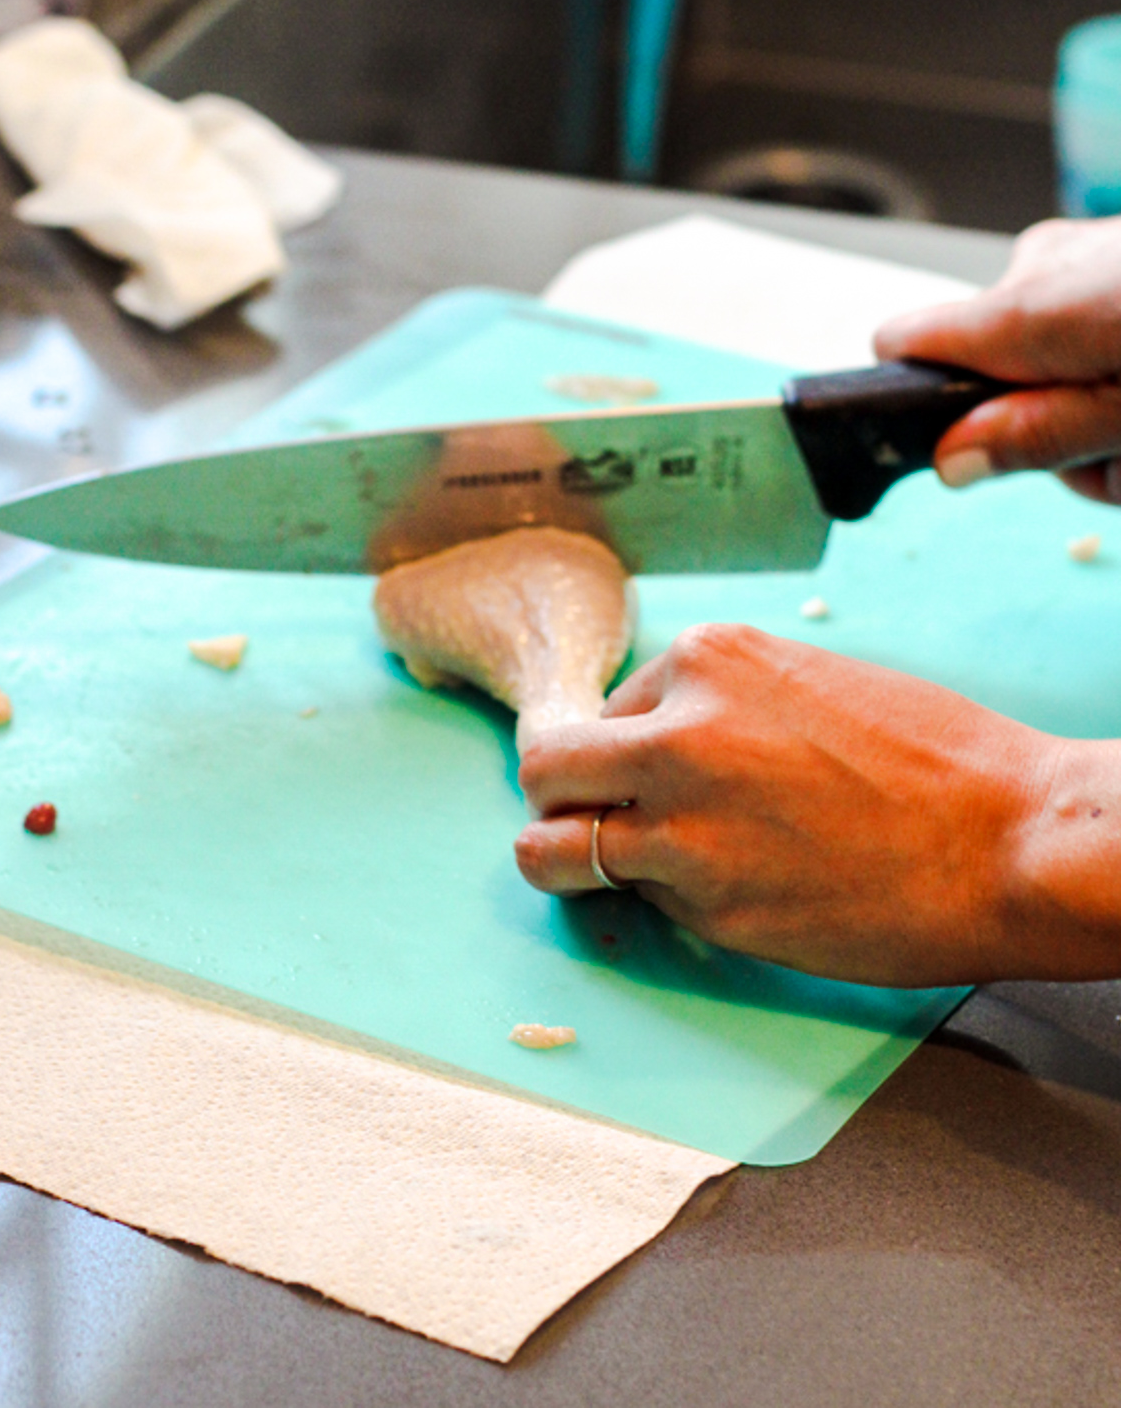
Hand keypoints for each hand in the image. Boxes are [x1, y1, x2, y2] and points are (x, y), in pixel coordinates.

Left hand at [516, 624, 1120, 987]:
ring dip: (567, 857)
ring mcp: (679, 820)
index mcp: (707, 658)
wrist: (1011, 839)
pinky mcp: (699, 901)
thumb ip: (718, 707)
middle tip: (591, 819)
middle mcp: (675, 730)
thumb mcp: (804, 683)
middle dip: (562, 794)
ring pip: (547, 846)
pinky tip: (711, 895)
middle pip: (547, 767)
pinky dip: (649, 901)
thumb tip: (658, 742)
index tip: (657, 775)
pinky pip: (630, 898)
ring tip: (599, 868)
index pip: (610, 709)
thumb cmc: (934, 762)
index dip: (627, 750)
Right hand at [874, 217, 1120, 502]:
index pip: (900, 349)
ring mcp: (1082, 254)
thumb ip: (1041, 436)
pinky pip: (1091, 334)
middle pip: (991, 380)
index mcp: (1024, 307)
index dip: (918, 410)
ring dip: (1099, 417)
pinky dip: (1119, 370)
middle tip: (1120, 450)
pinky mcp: (1114, 258)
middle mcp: (1038, 268)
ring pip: (1051, 367)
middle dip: (1054, 436)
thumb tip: (952, 460)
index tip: (971, 452)